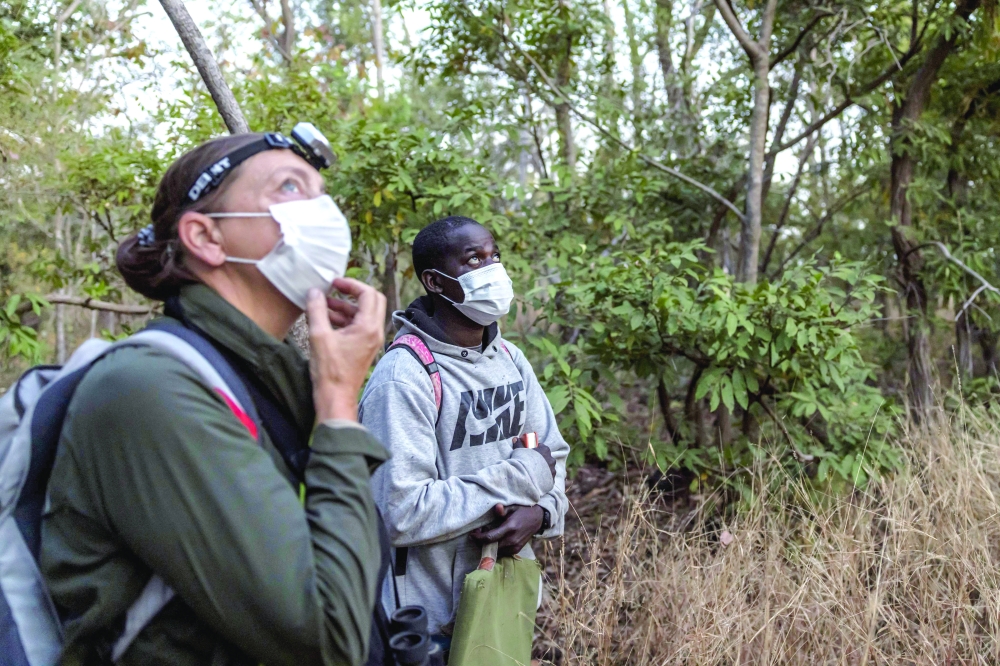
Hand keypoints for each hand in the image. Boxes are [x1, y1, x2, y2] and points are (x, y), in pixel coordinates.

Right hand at [307, 278, 385, 421]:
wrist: (336, 397)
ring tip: (322, 304)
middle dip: (353, 292)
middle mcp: (375, 332)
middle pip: (372, 300)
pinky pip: (358, 325)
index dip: (351, 284)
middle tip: (334, 288)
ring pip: (363, 313)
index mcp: (368, 327)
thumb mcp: (319, 336)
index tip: (334, 282)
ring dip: (345, 306)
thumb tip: (314, 292)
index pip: (368, 294)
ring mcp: (371, 340)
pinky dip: (345, 318)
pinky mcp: (364, 347)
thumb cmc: (329, 370)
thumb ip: (316, 310)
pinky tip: (325, 319)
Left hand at [470, 504, 544, 557]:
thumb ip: (503, 510)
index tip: (472, 534)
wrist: (537, 519)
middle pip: (490, 547)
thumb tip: (497, 507)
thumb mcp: (513, 507)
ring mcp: (515, 547)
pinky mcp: (516, 550)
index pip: (490, 538)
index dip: (478, 538)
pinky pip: (501, 553)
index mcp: (510, 528)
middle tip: (477, 534)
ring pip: (495, 552)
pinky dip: (495, 548)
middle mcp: (512, 540)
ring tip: (486, 535)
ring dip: (487, 546)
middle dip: (480, 542)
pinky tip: (494, 540)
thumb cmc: (523, 511)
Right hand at [512, 437, 556, 480]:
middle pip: (545, 458)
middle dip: (540, 459)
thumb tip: (515, 438)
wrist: (526, 477)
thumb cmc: (523, 460)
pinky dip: (544, 478)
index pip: (541, 447)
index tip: (529, 452)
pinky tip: (537, 480)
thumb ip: (518, 444)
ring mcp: (552, 470)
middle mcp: (551, 459)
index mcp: (545, 450)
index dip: (535, 449)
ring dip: (543, 469)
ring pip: (548, 468)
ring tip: (534, 473)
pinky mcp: (552, 480)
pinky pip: (548, 478)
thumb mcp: (519, 450)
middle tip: (531, 463)